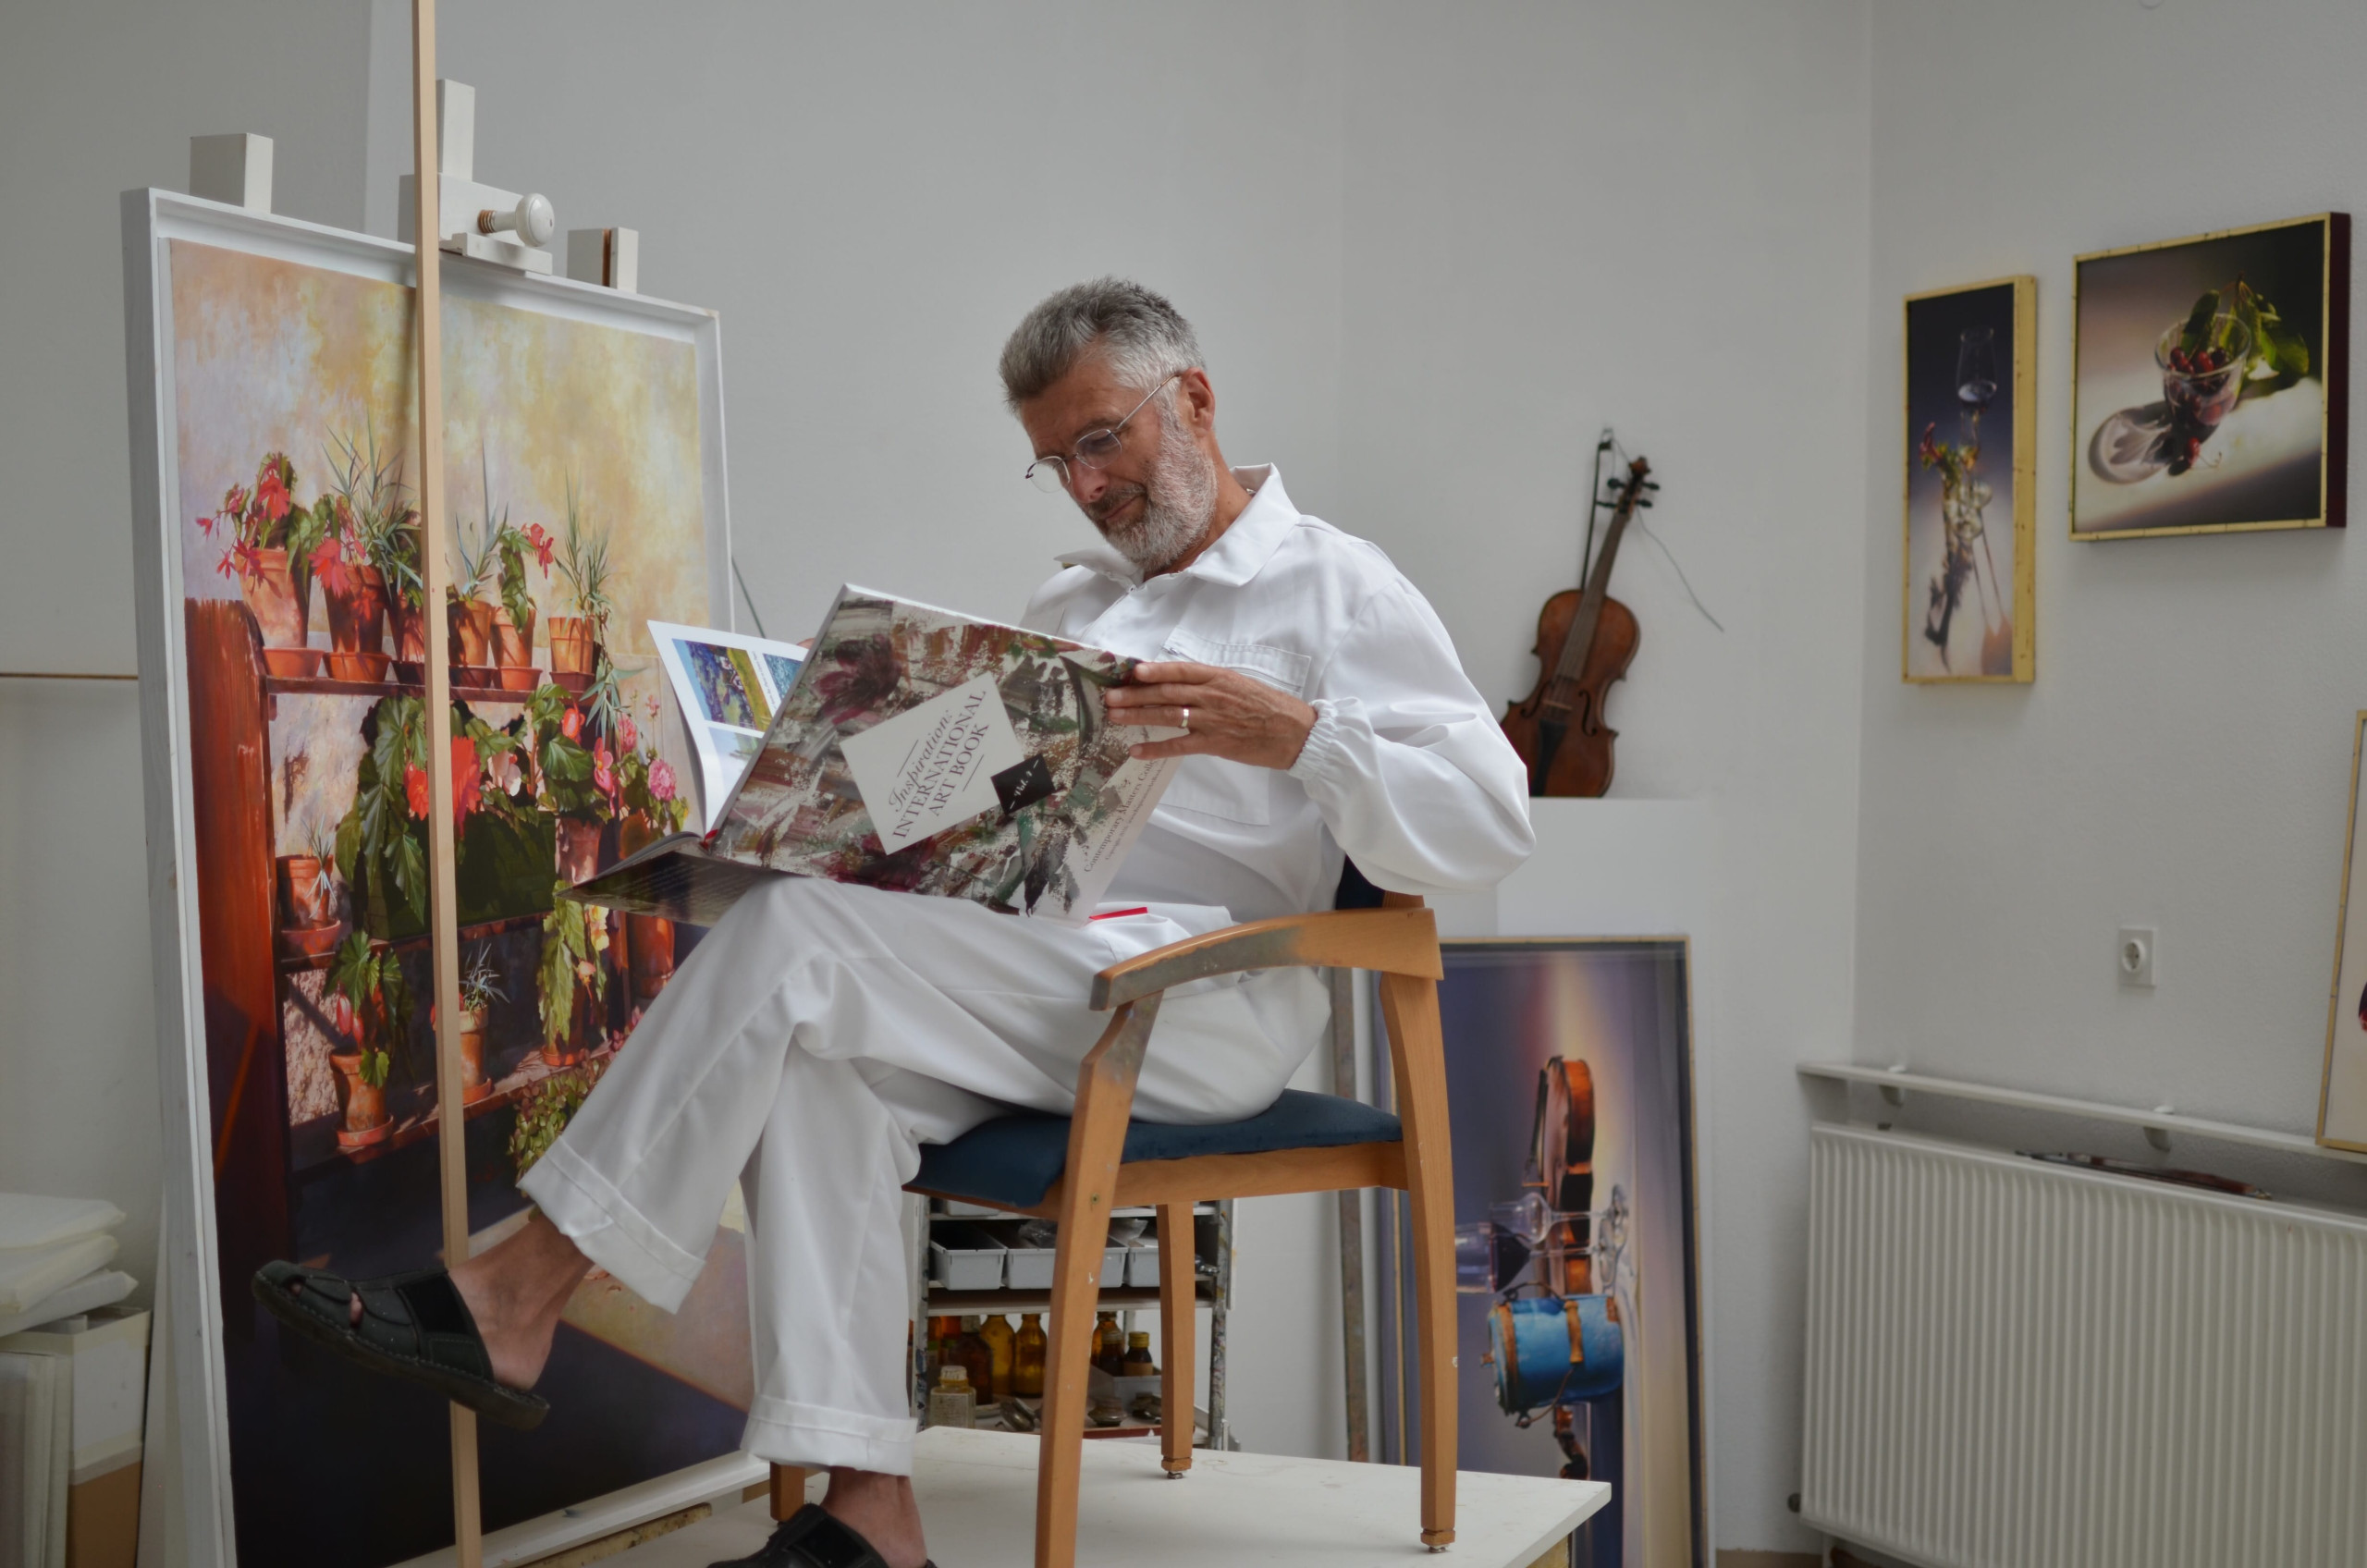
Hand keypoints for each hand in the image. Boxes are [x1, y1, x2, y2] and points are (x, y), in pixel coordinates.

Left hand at [1105, 660, 1316, 769]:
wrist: (1294, 732)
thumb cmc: (1269, 706)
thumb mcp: (1240, 683)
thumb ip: (1211, 682)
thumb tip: (1180, 681)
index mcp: (1219, 677)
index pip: (1180, 670)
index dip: (1155, 670)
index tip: (1132, 671)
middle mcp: (1212, 695)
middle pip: (1167, 692)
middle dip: (1135, 694)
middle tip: (1110, 696)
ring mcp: (1212, 719)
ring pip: (1167, 715)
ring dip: (1138, 716)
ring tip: (1115, 716)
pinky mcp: (1214, 743)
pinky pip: (1179, 745)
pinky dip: (1156, 748)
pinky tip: (1137, 751)